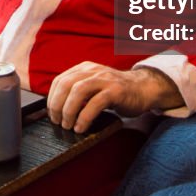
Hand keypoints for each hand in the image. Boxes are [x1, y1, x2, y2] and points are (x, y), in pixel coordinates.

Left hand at [47, 62, 183, 132]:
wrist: (144, 89)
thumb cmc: (116, 92)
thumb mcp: (94, 86)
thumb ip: (79, 92)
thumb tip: (58, 109)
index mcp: (85, 68)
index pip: (60, 80)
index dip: (52, 98)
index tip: (51, 113)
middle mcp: (93, 71)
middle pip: (66, 85)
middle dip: (57, 105)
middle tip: (57, 122)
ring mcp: (105, 79)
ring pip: (78, 92)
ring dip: (69, 111)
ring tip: (68, 125)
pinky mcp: (116, 91)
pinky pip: (95, 103)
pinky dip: (84, 117)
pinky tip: (81, 127)